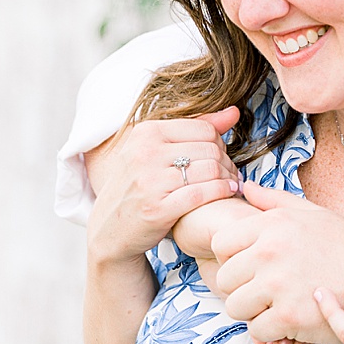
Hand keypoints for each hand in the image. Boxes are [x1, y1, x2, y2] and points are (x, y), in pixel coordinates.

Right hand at [85, 108, 241, 267]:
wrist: (109, 230)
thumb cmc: (136, 188)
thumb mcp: (155, 151)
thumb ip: (195, 129)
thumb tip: (233, 113)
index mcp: (145, 132)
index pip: (204, 128)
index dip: (221, 143)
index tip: (223, 156)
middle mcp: (145, 153)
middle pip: (210, 149)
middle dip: (227, 162)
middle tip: (231, 174)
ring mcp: (149, 181)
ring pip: (210, 170)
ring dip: (229, 178)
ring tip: (231, 184)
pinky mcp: (157, 209)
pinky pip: (203, 193)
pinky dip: (223, 192)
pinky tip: (228, 193)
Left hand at [211, 182, 343, 343]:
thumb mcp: (314, 214)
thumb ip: (274, 201)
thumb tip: (243, 186)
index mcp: (274, 224)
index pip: (221, 244)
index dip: (233, 259)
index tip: (253, 267)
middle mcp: (271, 250)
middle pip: (225, 279)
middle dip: (241, 288)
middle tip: (266, 292)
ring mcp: (278, 284)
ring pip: (234, 307)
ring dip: (253, 312)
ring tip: (277, 306)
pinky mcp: (289, 315)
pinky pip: (256, 330)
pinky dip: (271, 332)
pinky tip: (290, 322)